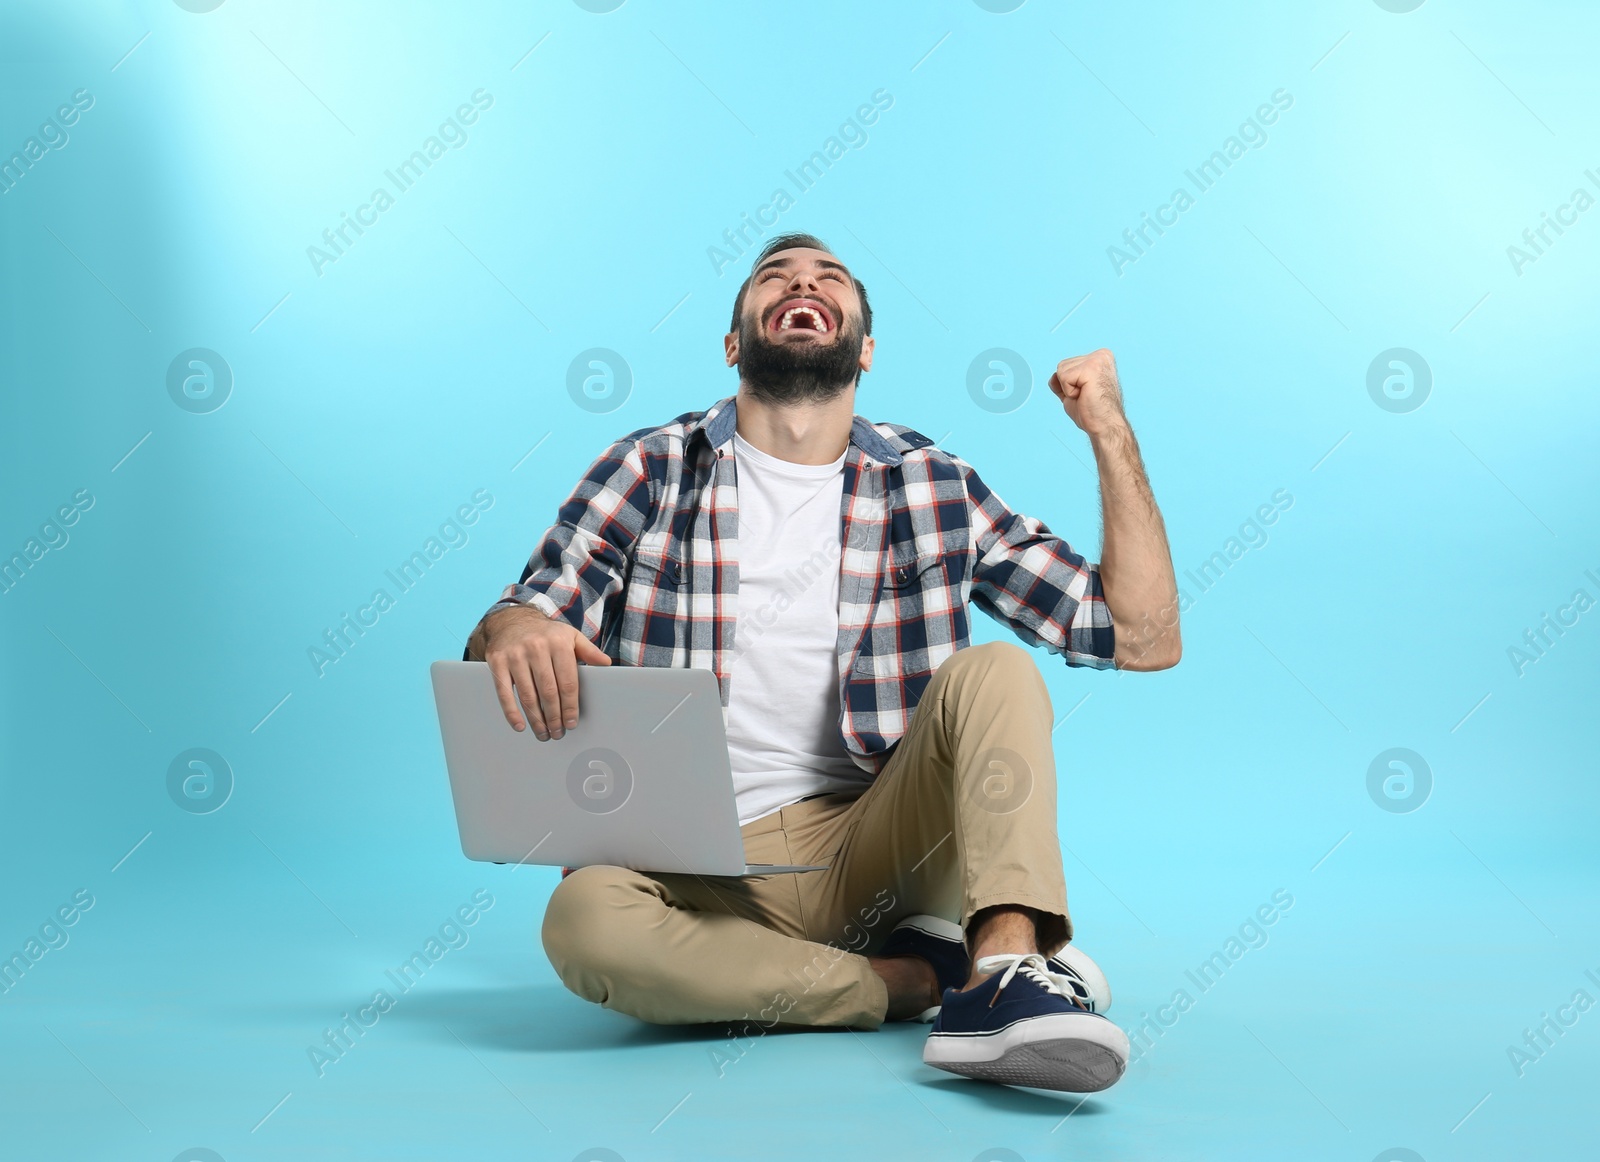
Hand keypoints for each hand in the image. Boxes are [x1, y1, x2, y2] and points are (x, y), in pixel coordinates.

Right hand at [480, 605, 610, 737]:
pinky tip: (520, 726)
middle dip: (554, 717)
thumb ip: (588, 650)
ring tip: (543, 733)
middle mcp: (536, 648)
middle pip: (548, 692)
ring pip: (528, 696)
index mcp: (558, 643)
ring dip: (536, 719)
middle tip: (558, 733)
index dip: (570, 706)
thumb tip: (606, 663)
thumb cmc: (545, 633)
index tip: (571, 723)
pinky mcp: (497, 662)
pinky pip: (504, 692)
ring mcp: (515, 655)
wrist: (511, 620)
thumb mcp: (570, 636)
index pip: (567, 682)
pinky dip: (511, 712)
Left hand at [1048, 348, 1127, 437]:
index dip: (1069, 384)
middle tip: (1086, 396)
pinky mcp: (1092, 367)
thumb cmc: (1093, 412)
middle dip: (1067, 386)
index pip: (1067, 365)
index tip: (1086, 393)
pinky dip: (1069, 392)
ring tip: (1086, 395)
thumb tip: (1053, 375)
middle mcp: (1101, 355)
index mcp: (1100, 358)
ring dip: (1068, 389)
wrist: (1105, 426)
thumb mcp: (1074, 391)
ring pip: (1061, 370)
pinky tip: (1085, 396)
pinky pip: (1063, 377)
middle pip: (1062, 365)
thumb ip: (1064, 381)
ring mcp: (1097, 360)